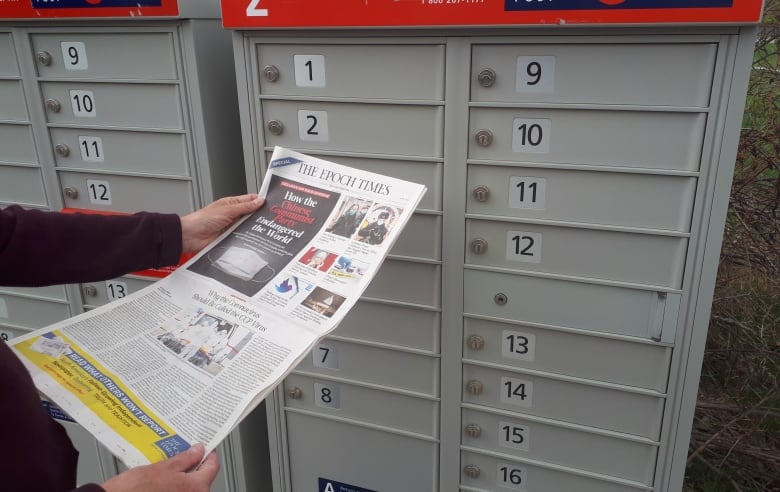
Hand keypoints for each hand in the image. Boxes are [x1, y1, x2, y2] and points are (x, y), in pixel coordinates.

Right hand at [101, 444, 218, 491]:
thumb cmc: (135, 490)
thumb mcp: (163, 467)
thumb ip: (185, 459)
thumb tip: (198, 451)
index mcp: (197, 488)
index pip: (213, 466)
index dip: (209, 454)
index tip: (205, 447)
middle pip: (202, 478)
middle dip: (193, 465)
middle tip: (184, 452)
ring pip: (188, 486)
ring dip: (181, 475)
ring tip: (169, 464)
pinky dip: (172, 485)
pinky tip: (162, 478)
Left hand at [181, 194, 264, 252]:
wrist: (190, 236)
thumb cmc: (202, 220)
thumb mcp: (227, 210)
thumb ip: (245, 207)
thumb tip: (259, 201)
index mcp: (231, 204)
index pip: (249, 200)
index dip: (260, 200)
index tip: (272, 203)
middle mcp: (233, 215)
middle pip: (251, 214)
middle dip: (260, 216)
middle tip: (273, 218)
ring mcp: (232, 227)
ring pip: (248, 227)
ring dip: (255, 228)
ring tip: (267, 229)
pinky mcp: (231, 238)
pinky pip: (243, 238)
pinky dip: (249, 238)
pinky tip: (256, 239)